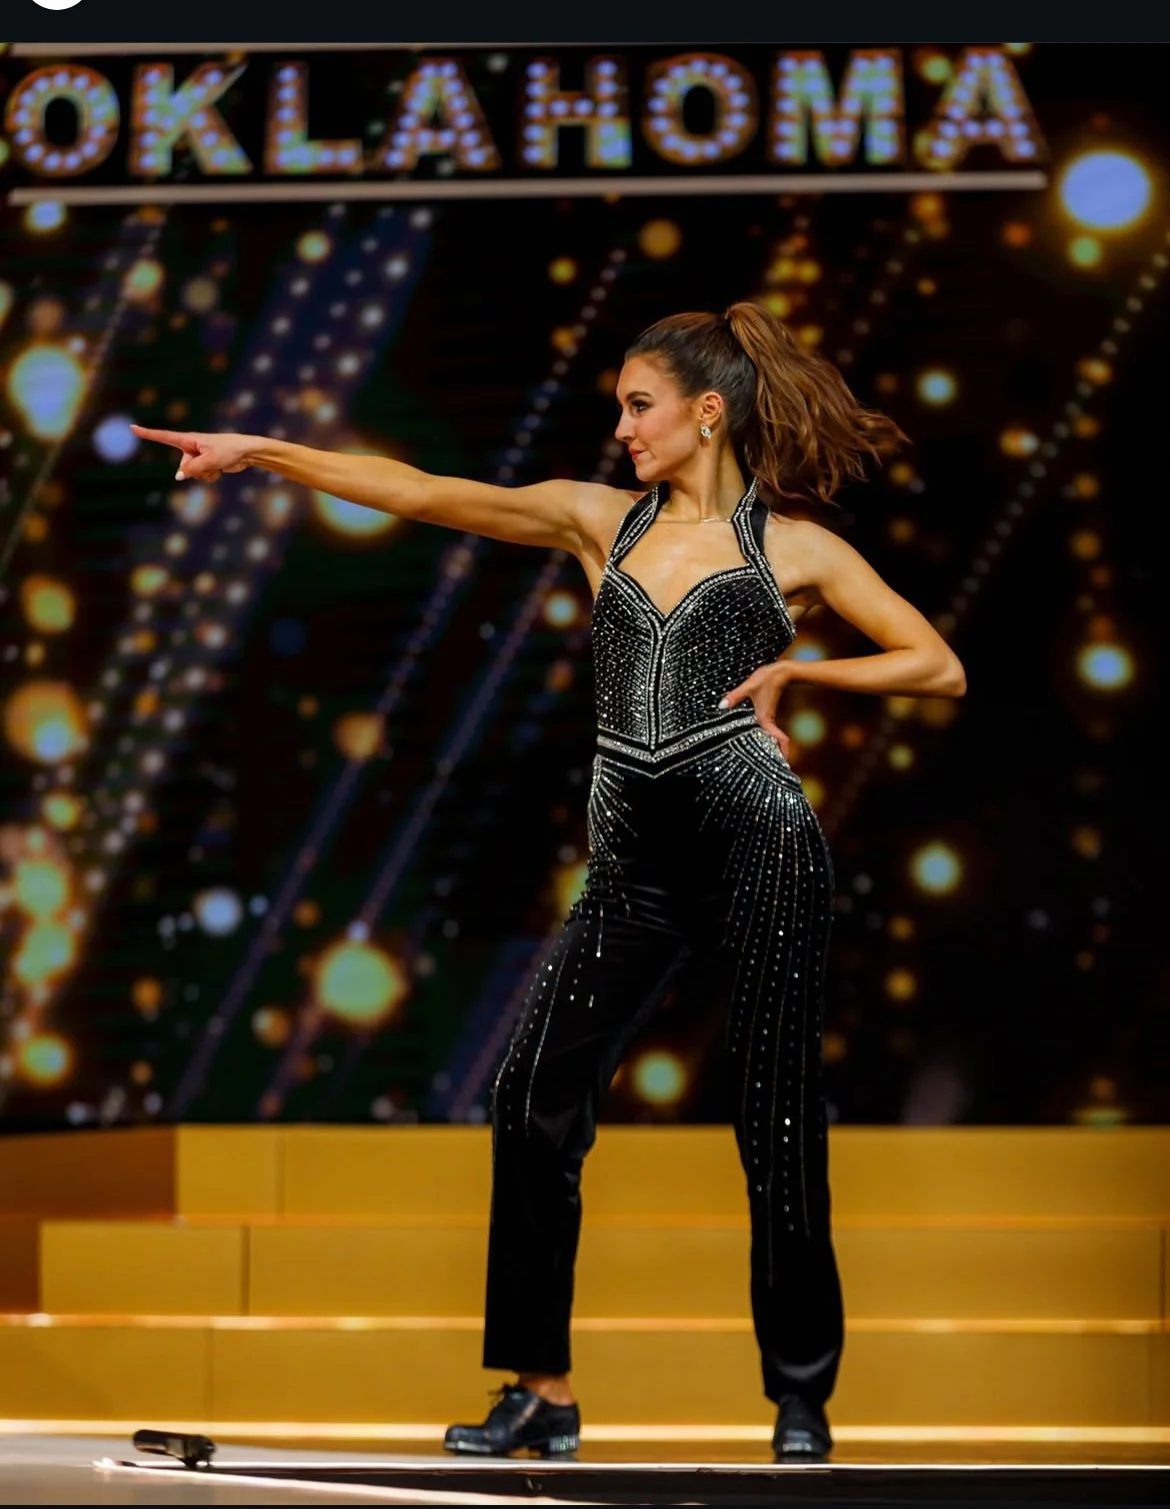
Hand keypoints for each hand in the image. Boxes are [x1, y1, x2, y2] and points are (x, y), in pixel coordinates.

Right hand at [130, 425, 254, 482]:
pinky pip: (203, 477)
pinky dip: (212, 476)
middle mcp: (192, 448)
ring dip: (205, 474)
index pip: (163, 437)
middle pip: (183, 467)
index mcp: (189, 440)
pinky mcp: (208, 464)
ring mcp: (199, 457)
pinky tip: (221, 469)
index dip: (147, 434)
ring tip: (218, 464)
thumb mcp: (209, 461)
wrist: (247, 452)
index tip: (132, 428)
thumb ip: (192, 469)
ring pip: (194, 474)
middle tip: (211, 463)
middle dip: (195, 471)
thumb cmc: (229, 450)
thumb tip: (179, 476)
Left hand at [719, 660, 793, 760]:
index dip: (781, 750)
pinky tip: (760, 741)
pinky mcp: (769, 714)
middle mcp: (769, 720)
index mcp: (765, 717)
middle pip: (775, 742)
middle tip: (773, 766)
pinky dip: (768, 738)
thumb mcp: (748, 687)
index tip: (783, 761)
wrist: (782, 672)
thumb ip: (734, 697)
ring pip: (772, 737)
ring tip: (769, 759)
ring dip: (772, 747)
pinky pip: (769, 730)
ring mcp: (770, 718)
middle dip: (777, 754)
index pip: (777, 738)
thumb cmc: (766, 679)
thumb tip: (721, 706)